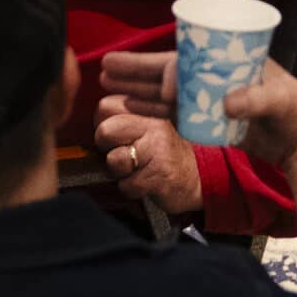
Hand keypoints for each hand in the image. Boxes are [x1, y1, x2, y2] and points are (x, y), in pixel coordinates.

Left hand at [92, 49, 203, 214]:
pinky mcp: (160, 174)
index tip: (118, 138)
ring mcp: (158, 148)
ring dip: (120, 173)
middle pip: (104, 131)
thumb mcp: (148, 127)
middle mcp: (154, 124)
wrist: (200, 177)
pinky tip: (147, 184)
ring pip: (114, 160)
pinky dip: (132, 190)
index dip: (104, 126)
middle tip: (126, 155)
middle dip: (107, 149)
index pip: (105, 106)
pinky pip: (127, 185)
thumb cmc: (165, 153)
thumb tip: (96, 125)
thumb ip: (123, 119)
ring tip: (138, 170)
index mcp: (148, 110)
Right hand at [99, 51, 296, 172]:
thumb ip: (257, 101)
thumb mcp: (281, 101)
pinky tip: (129, 106)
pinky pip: (173, 111)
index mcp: (231, 58)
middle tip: (106, 66)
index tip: (165, 90)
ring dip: (137, 88)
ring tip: (107, 85)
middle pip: (169, 68)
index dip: (171, 71)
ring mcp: (209, 95)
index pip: (191, 61)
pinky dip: (151, 109)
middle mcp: (215, 73)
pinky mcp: (208, 116)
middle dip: (137, 69)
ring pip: (165, 89)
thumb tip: (228, 102)